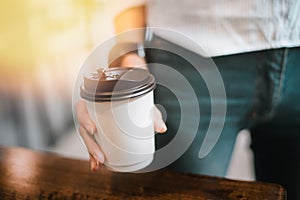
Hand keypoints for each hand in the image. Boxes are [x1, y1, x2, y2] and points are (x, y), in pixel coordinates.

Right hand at [76, 54, 166, 170]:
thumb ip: (152, 114)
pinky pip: (92, 144)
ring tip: (99, 163)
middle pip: (84, 129)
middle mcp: (92, 112)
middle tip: (100, 155)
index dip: (85, 119)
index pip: (83, 109)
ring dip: (91, 153)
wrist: (132, 95)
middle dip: (90, 144)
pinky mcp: (98, 133)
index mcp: (95, 100)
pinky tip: (97, 166)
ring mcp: (93, 123)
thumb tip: (161, 128)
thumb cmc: (134, 97)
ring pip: (87, 139)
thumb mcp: (143, 104)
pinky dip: (93, 156)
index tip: (93, 129)